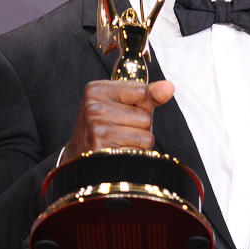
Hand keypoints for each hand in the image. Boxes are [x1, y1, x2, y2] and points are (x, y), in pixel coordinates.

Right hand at [60, 80, 174, 164]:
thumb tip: (168, 87)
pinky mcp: (104, 151)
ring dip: (139, 143)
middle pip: (146, 116)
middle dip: (141, 127)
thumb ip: (147, 95)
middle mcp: (93, 108)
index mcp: (96, 90)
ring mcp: (97, 130)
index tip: (124, 111)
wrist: (81, 161)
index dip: (142, 105)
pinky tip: (119, 154)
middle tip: (121, 131)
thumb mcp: (122, 104)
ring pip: (146, 136)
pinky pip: (139, 152)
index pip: (143, 92)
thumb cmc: (104, 129)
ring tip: (120, 142)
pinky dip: (135, 156)